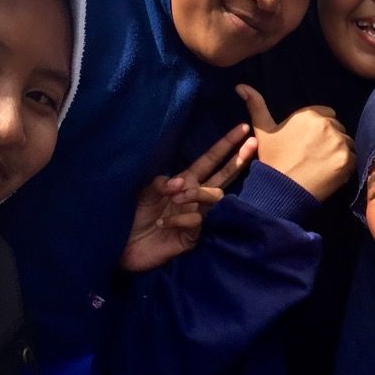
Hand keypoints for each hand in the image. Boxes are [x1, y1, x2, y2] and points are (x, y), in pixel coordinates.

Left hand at [122, 123, 257, 271]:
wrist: (121, 246)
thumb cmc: (130, 215)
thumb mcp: (144, 192)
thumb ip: (161, 183)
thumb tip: (182, 182)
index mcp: (185, 182)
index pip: (210, 160)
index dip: (226, 144)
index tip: (243, 128)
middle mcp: (195, 198)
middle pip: (224, 176)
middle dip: (238, 159)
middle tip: (253, 143)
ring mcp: (197, 217)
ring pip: (214, 198)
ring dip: (197, 193)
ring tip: (177, 198)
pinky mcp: (193, 237)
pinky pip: (197, 221)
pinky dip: (179, 219)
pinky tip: (161, 222)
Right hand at [236, 84, 354, 201]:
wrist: (281, 191)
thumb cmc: (272, 160)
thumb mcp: (262, 131)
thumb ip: (256, 105)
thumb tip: (241, 86)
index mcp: (309, 114)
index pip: (327, 115)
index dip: (319, 131)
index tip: (310, 144)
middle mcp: (326, 124)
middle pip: (338, 129)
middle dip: (331, 140)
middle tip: (315, 157)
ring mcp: (339, 142)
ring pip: (347, 143)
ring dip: (340, 153)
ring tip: (323, 166)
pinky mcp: (347, 160)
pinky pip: (354, 159)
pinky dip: (346, 166)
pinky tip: (330, 173)